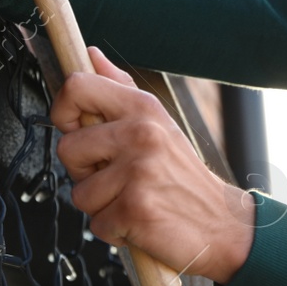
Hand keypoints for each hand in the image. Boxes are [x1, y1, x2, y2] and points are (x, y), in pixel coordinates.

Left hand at [51, 48, 255, 284]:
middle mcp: (140, 133)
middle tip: (116, 178)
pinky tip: (140, 221)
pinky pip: (97, 224)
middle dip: (83, 172)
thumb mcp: (158, 123)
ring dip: (101, 206)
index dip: (63, 111)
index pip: (76, 86)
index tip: (76, 130)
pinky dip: (115, 231)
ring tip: (133, 200)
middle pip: (67, 148)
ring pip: (80, 193)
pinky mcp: (136, 208)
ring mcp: (138, 171)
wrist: (223, 224)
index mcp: (142, 107)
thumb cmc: (183, 176)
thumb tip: (91, 54)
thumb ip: (120, 88)